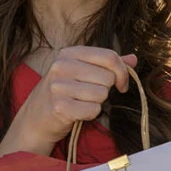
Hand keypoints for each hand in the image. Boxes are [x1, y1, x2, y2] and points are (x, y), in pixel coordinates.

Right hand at [0, 47, 137, 158]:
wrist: (36, 118)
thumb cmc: (64, 92)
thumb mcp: (83, 71)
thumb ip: (108, 64)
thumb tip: (134, 58)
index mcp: (70, 53)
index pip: (110, 56)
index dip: (122, 72)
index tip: (121, 84)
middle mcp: (62, 65)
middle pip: (108, 77)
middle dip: (105, 90)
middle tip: (89, 95)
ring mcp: (58, 86)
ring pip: (102, 94)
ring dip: (97, 103)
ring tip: (80, 102)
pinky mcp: (59, 106)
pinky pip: (93, 110)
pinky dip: (90, 114)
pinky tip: (77, 112)